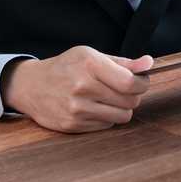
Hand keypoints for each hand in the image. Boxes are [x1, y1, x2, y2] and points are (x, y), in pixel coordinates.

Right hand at [0, 45, 153, 132]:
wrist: (31, 86)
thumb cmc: (66, 67)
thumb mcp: (91, 55)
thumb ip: (123, 62)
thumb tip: (149, 63)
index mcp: (90, 65)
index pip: (130, 83)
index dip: (143, 84)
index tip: (142, 81)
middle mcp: (82, 87)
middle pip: (129, 101)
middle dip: (134, 96)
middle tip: (126, 90)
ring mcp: (76, 109)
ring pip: (121, 116)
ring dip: (122, 108)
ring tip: (111, 99)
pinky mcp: (72, 125)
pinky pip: (106, 125)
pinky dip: (107, 117)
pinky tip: (96, 107)